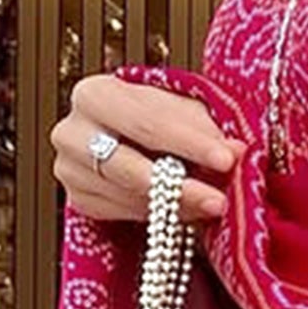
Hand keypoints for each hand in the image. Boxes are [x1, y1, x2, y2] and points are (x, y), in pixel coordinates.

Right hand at [53, 70, 233, 231]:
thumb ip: (206, 128)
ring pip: (127, 196)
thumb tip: (237, 149)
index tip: (227, 158)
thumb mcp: (181, 110)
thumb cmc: (155, 116)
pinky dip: (159, 214)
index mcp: (94, 94)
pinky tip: (186, 209)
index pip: (146, 122)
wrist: (127, 135)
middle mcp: (72, 132)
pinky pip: (122, 214)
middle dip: (181, 186)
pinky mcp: (79, 199)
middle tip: (219, 200)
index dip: (189, 141)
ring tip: (212, 205)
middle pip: (129, 167)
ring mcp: (69, 169)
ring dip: (175, 205)